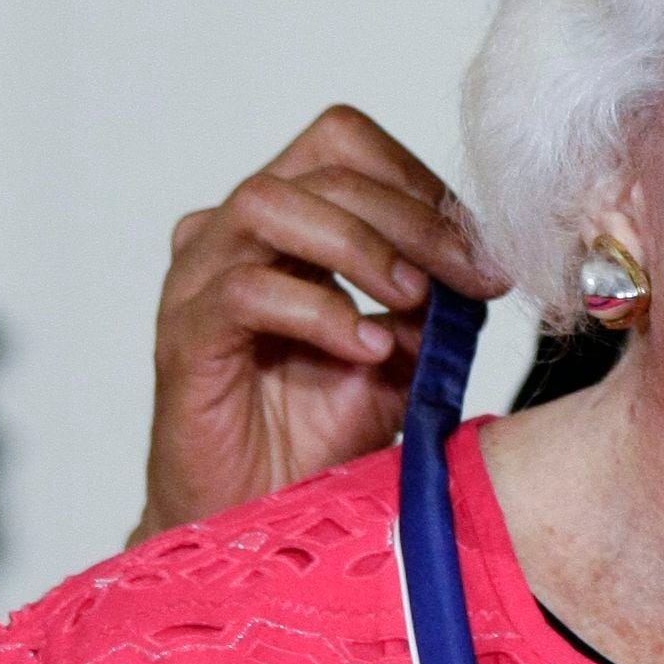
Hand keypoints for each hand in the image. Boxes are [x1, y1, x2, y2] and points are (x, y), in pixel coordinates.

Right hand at [139, 105, 508, 540]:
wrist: (258, 520)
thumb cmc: (319, 435)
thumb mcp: (403, 360)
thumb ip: (436, 308)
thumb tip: (480, 269)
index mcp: (288, 222)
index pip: (346, 143)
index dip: (419, 180)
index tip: (479, 246)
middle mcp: (235, 234)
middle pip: (324, 169)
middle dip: (414, 218)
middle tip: (470, 275)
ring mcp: (199, 281)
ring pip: (270, 204)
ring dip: (360, 246)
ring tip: (414, 301)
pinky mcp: (184, 338)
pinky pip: (244, 291)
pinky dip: (320, 311)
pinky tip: (368, 349)